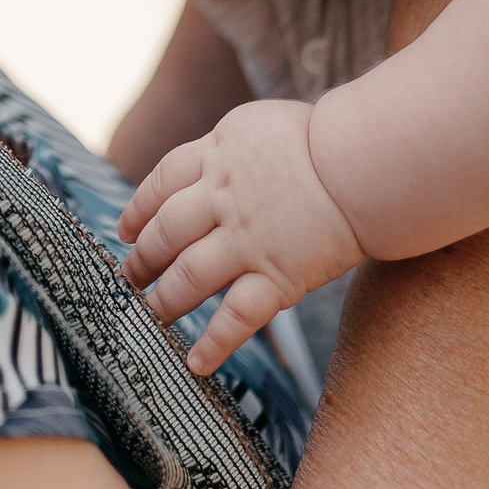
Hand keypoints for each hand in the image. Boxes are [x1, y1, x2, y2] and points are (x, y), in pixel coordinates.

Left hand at [115, 99, 363, 375]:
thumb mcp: (257, 124)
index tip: (124, 229)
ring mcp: (246, 239)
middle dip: (142, 258)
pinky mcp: (277, 276)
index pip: (161, 183)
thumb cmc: (323, 138)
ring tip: (150, 316)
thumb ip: (227, 148)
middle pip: (165, 231)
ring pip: (188, 277)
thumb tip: (207, 164)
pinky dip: (213, 344)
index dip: (138, 209)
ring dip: (164, 301)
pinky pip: (235, 318)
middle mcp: (221, 197)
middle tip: (129, 277)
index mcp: (216, 154)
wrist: (363, 161)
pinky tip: (196, 363)